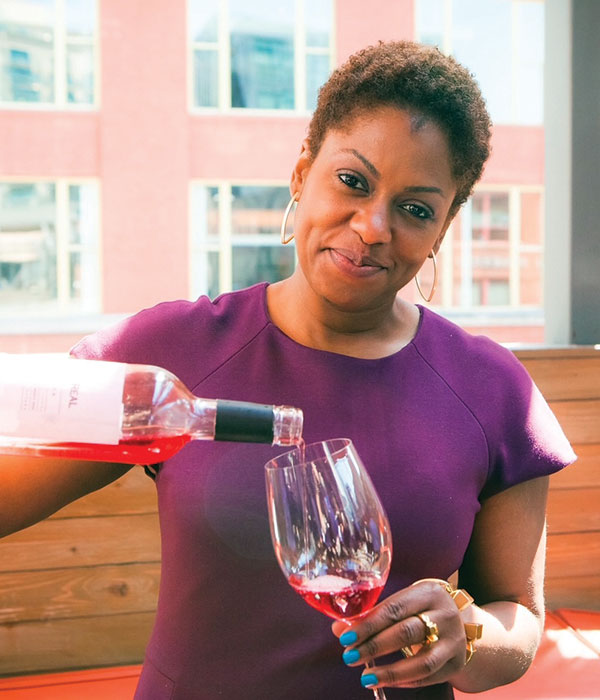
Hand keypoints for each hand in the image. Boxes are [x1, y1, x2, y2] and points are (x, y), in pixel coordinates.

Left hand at [332, 579, 468, 689]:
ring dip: (391, 672)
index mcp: (428, 592)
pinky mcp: (456, 663)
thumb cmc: (420, 609)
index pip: (394, 608)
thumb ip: (372, 614)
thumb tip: (339, 629)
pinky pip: (429, 677)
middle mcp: (445, 615)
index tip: (345, 637)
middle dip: (374, 646)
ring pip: (423, 662)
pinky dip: (405, 681)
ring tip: (366, 677)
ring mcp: (454, 641)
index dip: (368, 624)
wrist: (460, 622)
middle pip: (407, 632)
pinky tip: (385, 681)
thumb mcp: (402, 603)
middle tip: (349, 656)